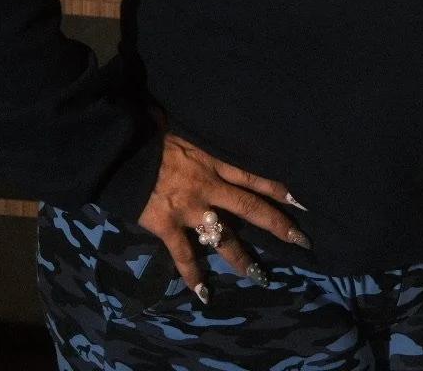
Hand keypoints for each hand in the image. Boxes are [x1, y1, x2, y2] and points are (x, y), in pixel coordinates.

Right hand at [137, 131, 308, 302]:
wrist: (119, 152)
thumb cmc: (150, 136)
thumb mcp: (184, 131)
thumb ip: (199, 137)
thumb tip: (204, 129)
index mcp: (214, 163)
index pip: (255, 178)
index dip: (279, 190)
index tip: (303, 203)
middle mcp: (209, 187)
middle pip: (250, 208)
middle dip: (277, 225)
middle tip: (300, 241)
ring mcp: (189, 209)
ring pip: (224, 238)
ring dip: (242, 259)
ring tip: (260, 276)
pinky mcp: (166, 226)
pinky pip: (183, 255)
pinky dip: (192, 275)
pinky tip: (204, 293)